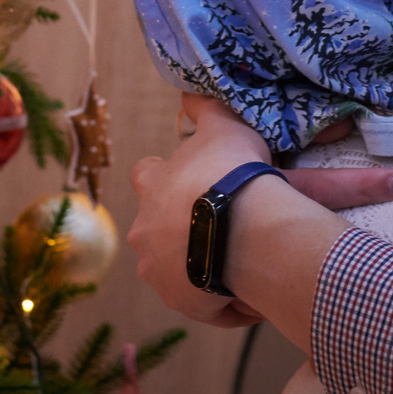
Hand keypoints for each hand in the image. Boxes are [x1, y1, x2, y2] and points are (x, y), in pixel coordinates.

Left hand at [127, 96, 392, 327]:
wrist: (240, 230)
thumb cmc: (229, 173)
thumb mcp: (223, 126)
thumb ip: (205, 108)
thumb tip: (188, 91)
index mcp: (153, 186)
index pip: (146, 175)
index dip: (165, 177)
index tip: (190, 181)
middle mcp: (144, 230)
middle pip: (155, 228)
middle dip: (180, 228)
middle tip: (219, 225)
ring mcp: (157, 270)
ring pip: (174, 268)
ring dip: (198, 264)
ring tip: (237, 261)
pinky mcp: (179, 302)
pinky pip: (200, 302)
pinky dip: (219, 298)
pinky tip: (248, 290)